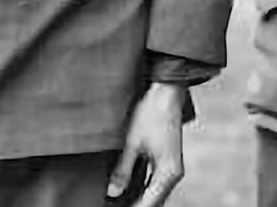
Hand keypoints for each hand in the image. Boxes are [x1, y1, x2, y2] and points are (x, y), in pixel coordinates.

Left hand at [107, 83, 184, 206]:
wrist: (166, 92)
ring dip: (141, 197)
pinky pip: (157, 181)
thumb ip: (123, 170)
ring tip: (122, 199)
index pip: (149, 204)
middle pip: (155, 200)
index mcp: (167, 174)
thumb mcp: (132, 143)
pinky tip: (132, 186)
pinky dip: (145, 186)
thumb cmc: (151, 113)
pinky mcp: (169, 159)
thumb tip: (113, 192)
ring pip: (156, 192)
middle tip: (117, 204)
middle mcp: (174, 174)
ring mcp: (173, 167)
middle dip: (137, 204)